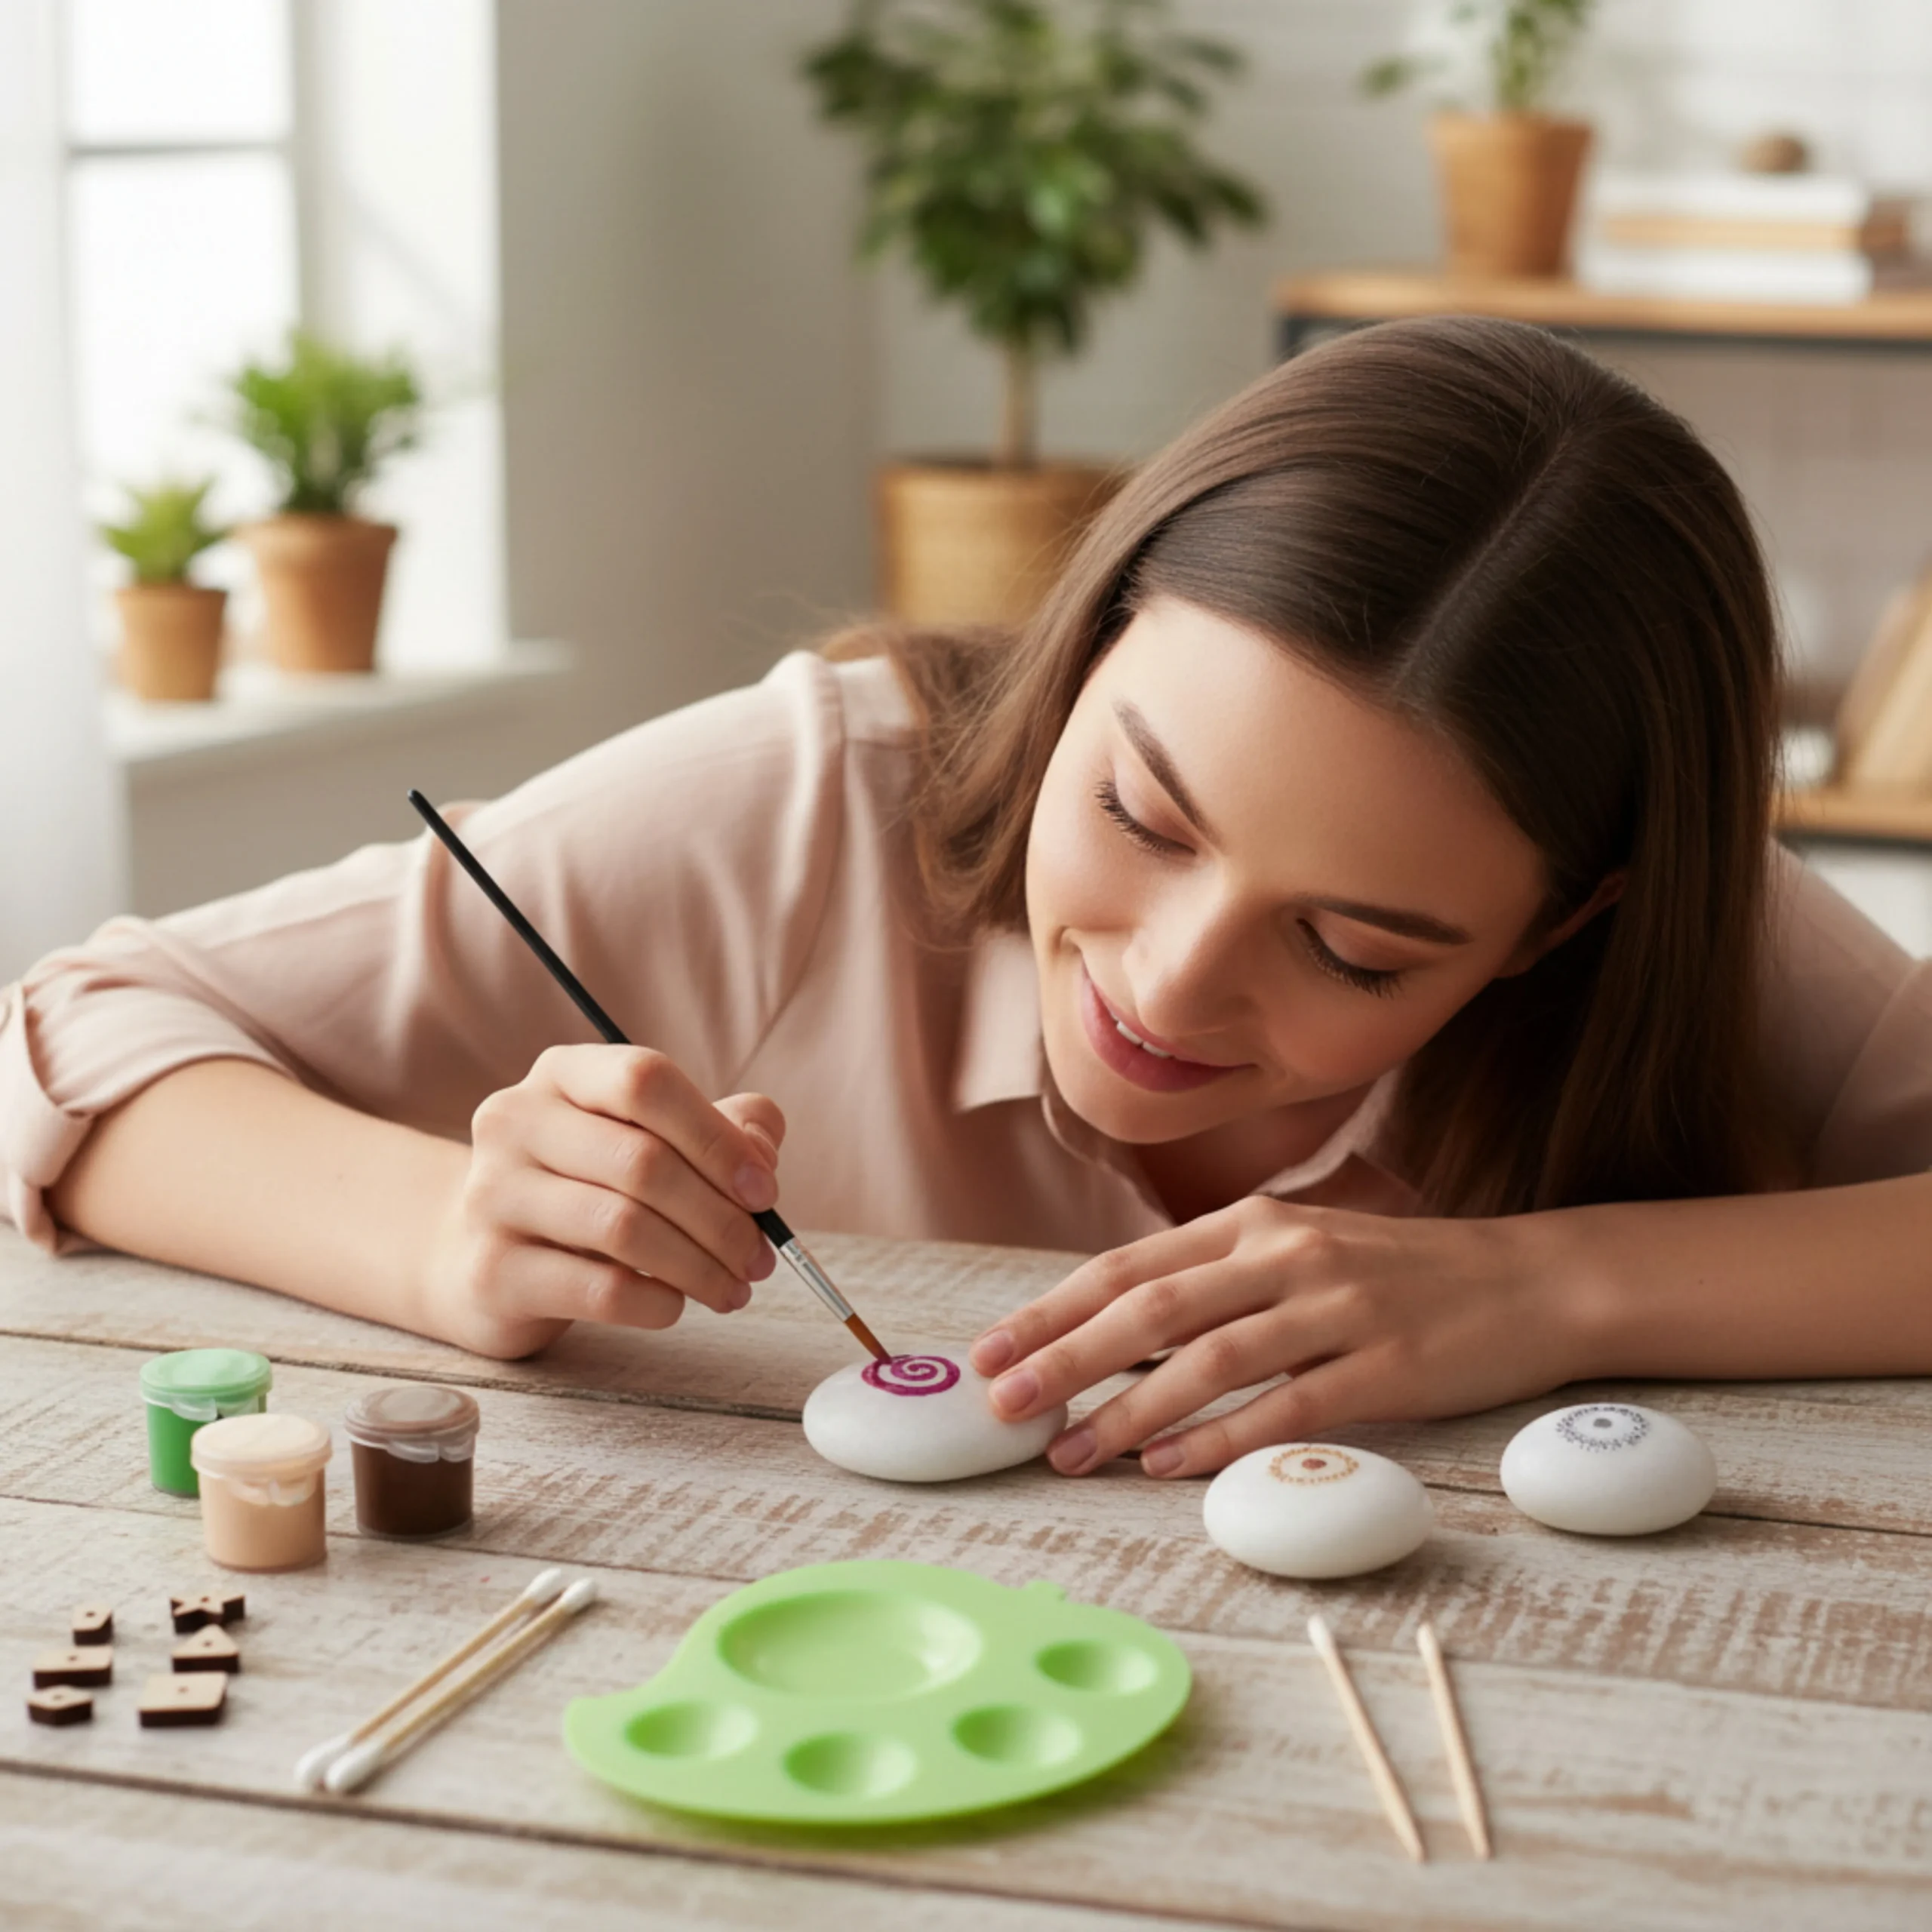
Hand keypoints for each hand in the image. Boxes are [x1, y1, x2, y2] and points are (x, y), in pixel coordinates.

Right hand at [421, 1043, 784, 1357]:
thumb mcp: (652, 1141)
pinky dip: (656, 1303)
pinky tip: (675, 1305)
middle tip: (760, 1257)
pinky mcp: (492, 1271)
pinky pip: (598, 1290)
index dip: (717, 1138)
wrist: (478, 1254)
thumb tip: (761, 1158)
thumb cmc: (588, 1188)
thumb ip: (724, 1129)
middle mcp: (516, 1122)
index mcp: (563, 1074)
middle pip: (642, 1161)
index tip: (765, 1192)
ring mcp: (493, 1195)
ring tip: (733, 1288)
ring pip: (623, 1227)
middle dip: (721, 1218)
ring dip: (699, 1265)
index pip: (646, 1081)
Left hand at [967, 1196, 1587, 1477]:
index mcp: (1254, 1223)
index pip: (1130, 1267)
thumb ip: (1218, 1278)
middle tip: (1004, 1406)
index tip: (990, 1352)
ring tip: (1072, 1454)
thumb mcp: (1300, 1249)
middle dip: (1066, 1359)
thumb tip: (1114, 1328)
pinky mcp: (1384, 1368)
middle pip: (1152, 1309)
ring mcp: (1337, 1310)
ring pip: (1208, 1362)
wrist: (1530, 1281)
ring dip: (1129, 1413)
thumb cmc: (1400, 1273)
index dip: (1053, 1310)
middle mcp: (1287, 1256)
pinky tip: (1169, 1468)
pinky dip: (1221, 1440)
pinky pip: (1286, 1407)